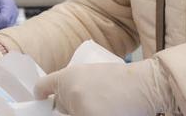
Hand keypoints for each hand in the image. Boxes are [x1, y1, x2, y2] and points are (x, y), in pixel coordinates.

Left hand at [34, 59, 177, 115]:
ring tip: (104, 106)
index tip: (40, 98)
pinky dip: (90, 114)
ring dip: (83, 112)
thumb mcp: (95, 73)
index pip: (44, 86)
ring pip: (73, 114)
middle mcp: (70, 91)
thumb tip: (65, 102)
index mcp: (69, 76)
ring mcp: (80, 109)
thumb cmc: (124, 80)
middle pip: (58, 109)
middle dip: (68, 109)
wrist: (145, 84)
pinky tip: (108, 109)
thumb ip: (77, 86)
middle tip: (90, 102)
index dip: (40, 93)